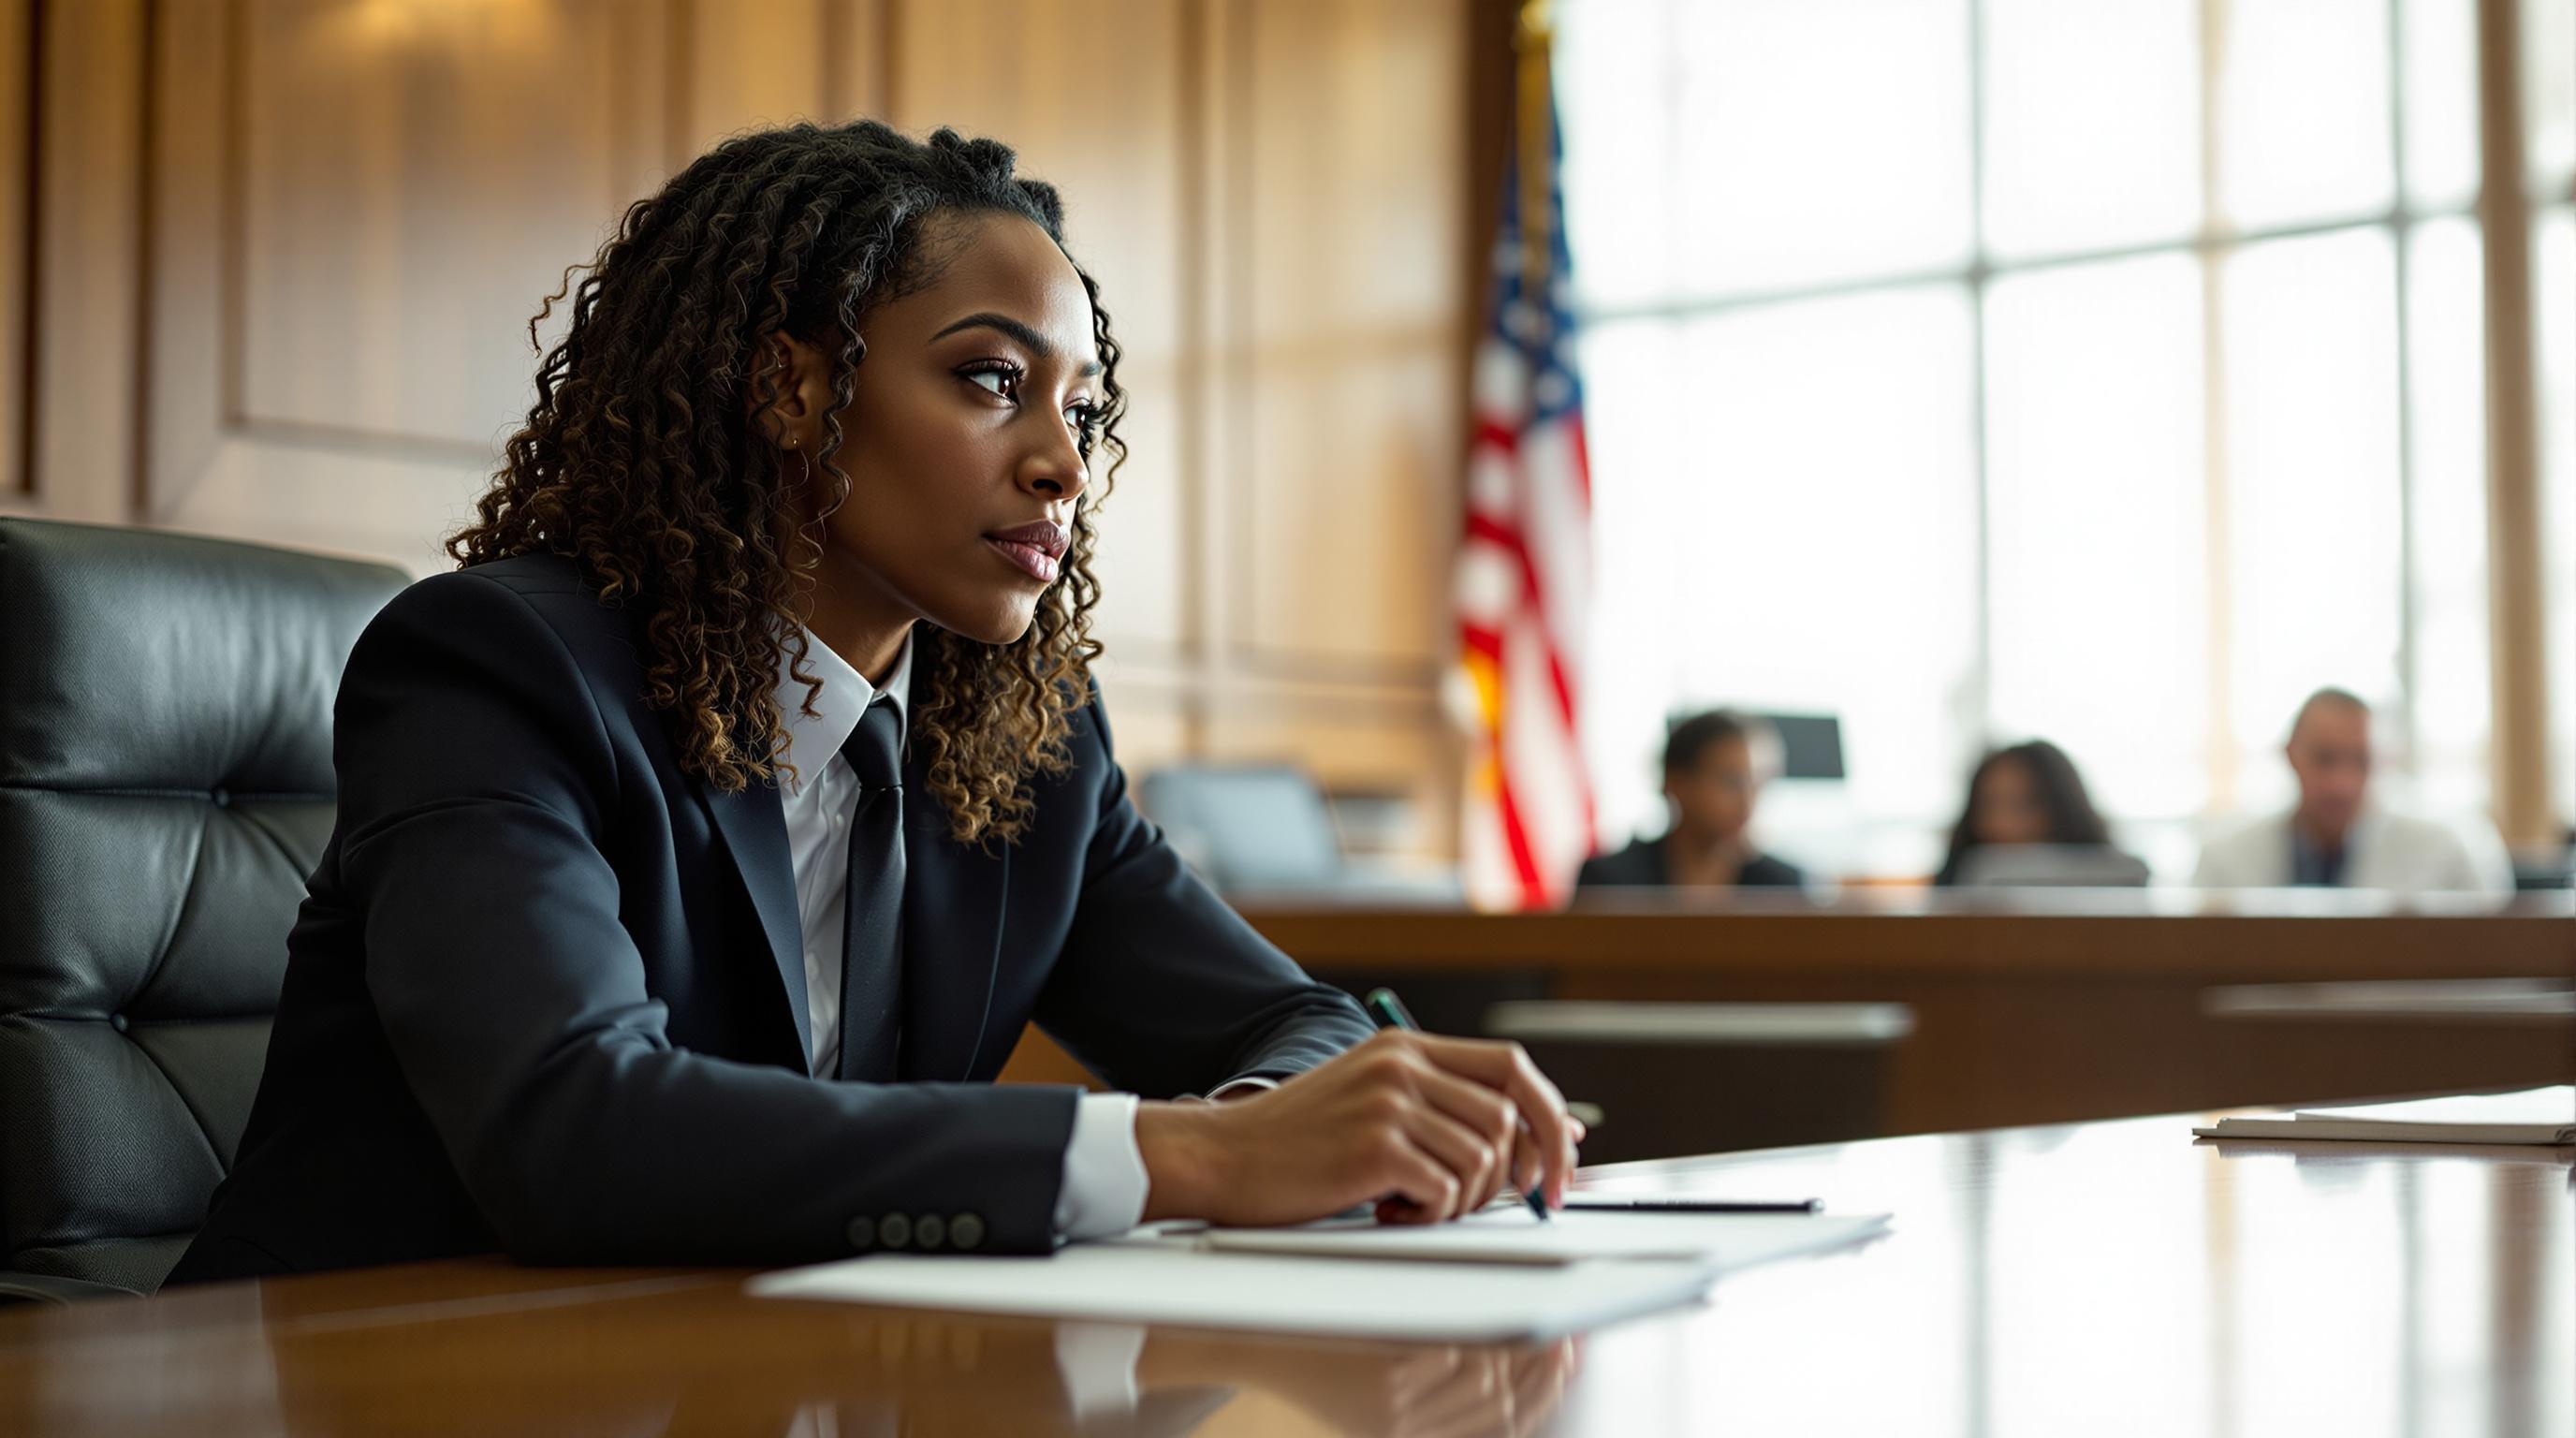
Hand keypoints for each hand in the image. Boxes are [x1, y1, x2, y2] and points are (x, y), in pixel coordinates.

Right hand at [1135, 1030, 1582, 1226]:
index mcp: (1405, 1048)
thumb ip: (1443, 1106)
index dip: (1551, 1115)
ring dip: (1464, 1199)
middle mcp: (1402, 1065)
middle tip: (1510, 1206)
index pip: (1512, 1065)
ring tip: (1415, 1206)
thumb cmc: (1296, 1144)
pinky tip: (1389, 1213)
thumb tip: (1541, 1134)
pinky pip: (1447, 1189)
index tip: (1562, 1163)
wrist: (1221, 1158)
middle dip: (1522, 1171)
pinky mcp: (1374, 1146)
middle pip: (1511, 1114)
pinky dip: (1431, 1215)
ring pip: (1483, 1158)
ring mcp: (1388, 1103)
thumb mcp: (1371, 1103)